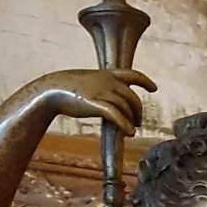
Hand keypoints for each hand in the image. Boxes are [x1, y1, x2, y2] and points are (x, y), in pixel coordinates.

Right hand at [34, 69, 156, 135]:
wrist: (52, 90)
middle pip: (133, 97)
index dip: (145, 81)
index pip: (133, 74)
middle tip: (138, 122)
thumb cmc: (67, 88)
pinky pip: (117, 115)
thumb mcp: (88, 82)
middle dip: (138, 110)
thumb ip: (102, 87)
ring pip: (126, 107)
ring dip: (132, 120)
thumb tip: (108, 99)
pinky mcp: (96, 104)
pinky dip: (125, 125)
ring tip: (132, 129)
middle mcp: (108, 81)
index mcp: (107, 74)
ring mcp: (102, 92)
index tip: (154, 89)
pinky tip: (129, 133)